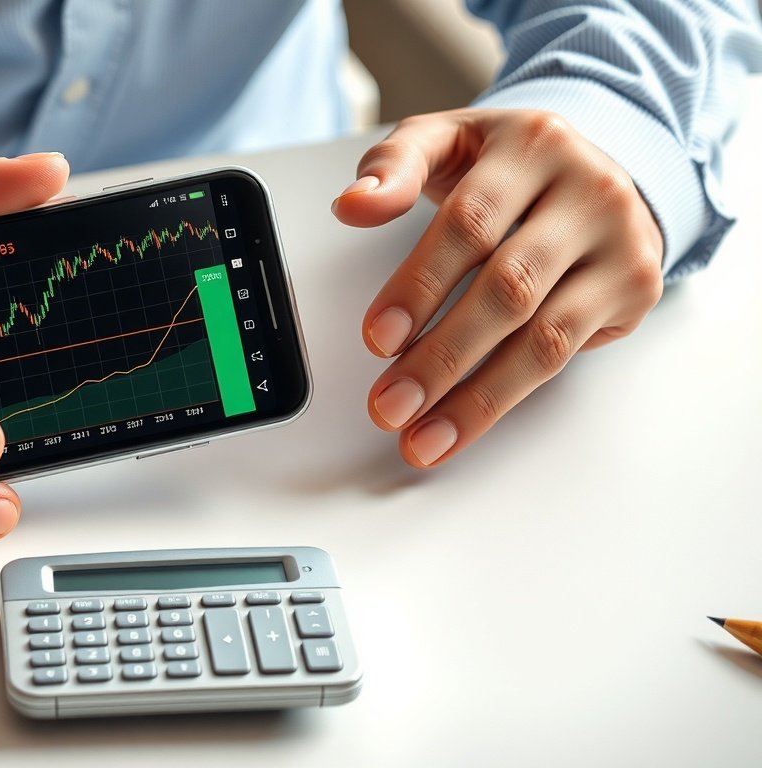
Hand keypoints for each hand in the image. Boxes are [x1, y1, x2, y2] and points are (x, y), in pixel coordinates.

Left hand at [332, 109, 663, 466]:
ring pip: (543, 336)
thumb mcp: (444, 142)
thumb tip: (352, 205)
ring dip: (476, 397)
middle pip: (509, 287)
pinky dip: (505, 397)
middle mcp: (588, 191)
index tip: (376, 339)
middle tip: (390, 405)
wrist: (593, 168)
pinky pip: (564, 355)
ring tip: (422, 436)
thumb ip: (392, 166)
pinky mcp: (636, 287)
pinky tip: (461, 424)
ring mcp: (620, 242)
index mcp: (532, 145)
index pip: (470, 222)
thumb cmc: (502, 164)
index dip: (420, 285)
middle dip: (442, 356)